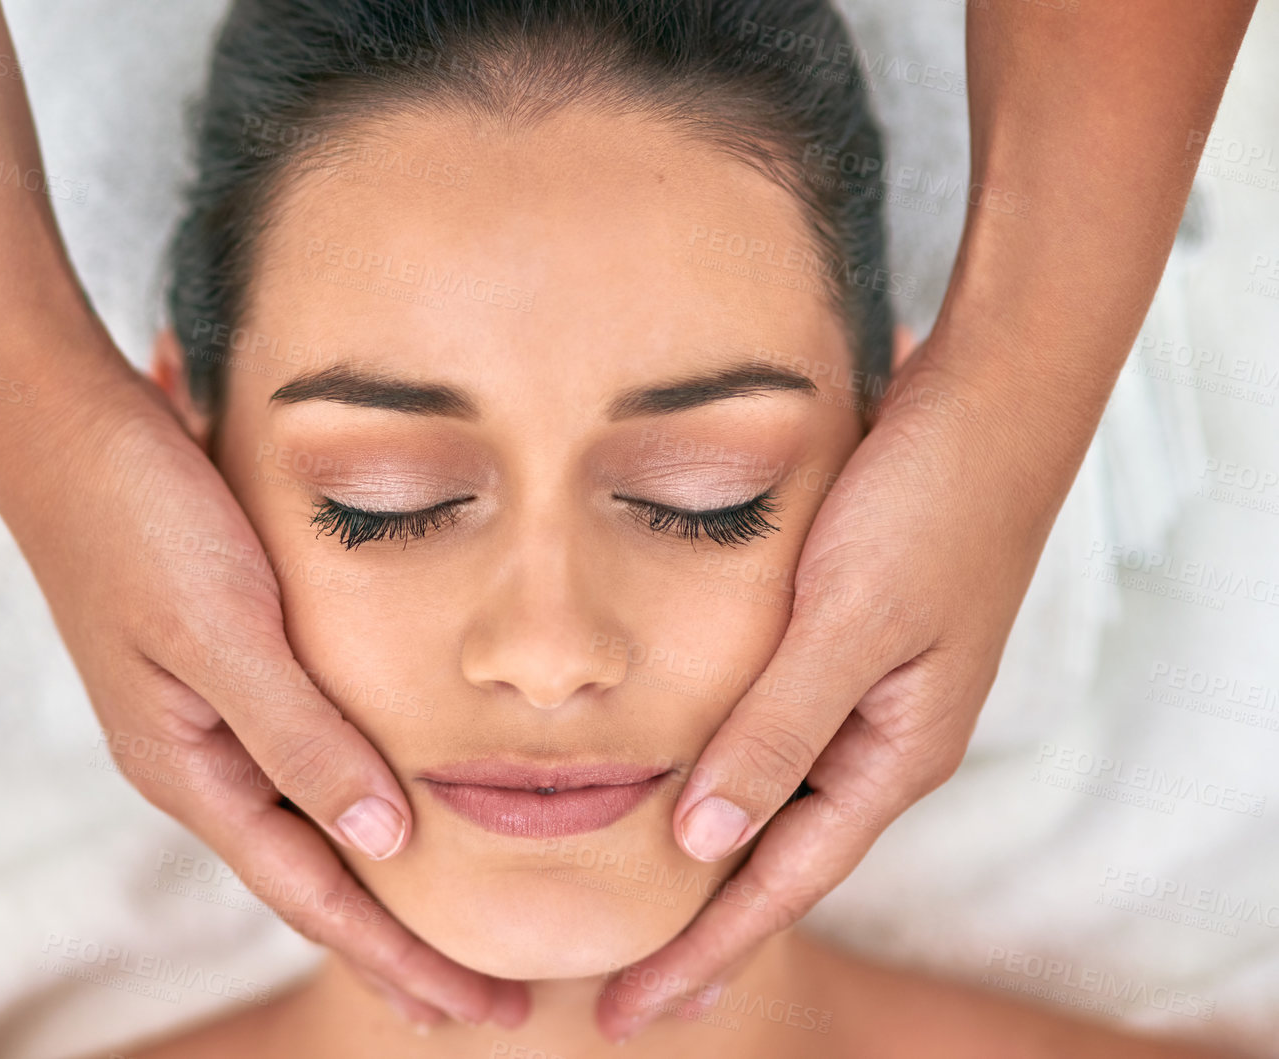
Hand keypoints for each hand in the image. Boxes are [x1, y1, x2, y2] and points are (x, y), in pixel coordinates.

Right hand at [12, 359, 528, 1028]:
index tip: (478, 1012)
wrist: (59, 423)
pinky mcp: (222, 661)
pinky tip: (395, 800)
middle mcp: (197, 759)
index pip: (311, 893)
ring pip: (308, 821)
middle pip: (311, 877)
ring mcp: (205, 714)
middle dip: (397, 947)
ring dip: (380, 879)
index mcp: (189, 769)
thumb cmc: (136, 519)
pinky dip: (356, 794)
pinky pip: (302, 754)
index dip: (396, 957)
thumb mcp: (223, 630)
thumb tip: (387, 840)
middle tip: (489, 1007)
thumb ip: (300, 735)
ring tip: (452, 929)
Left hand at [596, 343, 1057, 1040]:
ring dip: (700, 858)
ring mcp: (859, 695)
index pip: (782, 883)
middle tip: (614, 1000)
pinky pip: (765, 733)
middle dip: (698, 933)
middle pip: (773, 861)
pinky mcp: (836, 644)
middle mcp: (877, 741)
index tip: (631, 1012)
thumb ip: (778, 730)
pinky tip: (660, 781)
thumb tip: (703, 844)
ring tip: (624, 914)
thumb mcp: (848, 622)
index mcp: (894, 755)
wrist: (992, 400)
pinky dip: (712, 768)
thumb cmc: (929, 504)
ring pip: (766, 799)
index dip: (705, 952)